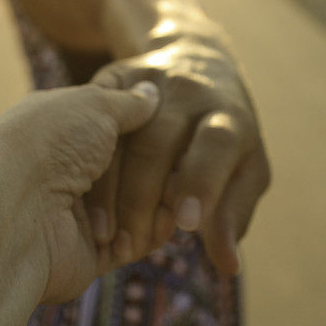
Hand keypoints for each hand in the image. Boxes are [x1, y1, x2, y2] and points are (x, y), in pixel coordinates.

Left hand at [0, 80, 160, 303]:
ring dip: (154, 202)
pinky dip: (152, 232)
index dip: (149, 127)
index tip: (174, 127)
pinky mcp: (91, 251)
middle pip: (134, 165)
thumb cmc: (50, 142)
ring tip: (174, 197)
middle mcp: (69, 165)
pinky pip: (135, 241)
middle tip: (177, 168)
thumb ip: (128, 102)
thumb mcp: (93, 104)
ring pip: (139, 204)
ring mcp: (80, 210)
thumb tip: (152, 93)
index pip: (118, 124)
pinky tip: (171, 221)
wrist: (16, 208)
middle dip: (155, 169)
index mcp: (63, 125)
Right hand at [89, 39, 270, 274]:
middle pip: (157, 142)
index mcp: (228, 114)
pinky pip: (93, 115)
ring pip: (119, 132)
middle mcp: (189, 90)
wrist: (196, 59)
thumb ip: (232, 213)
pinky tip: (81, 193)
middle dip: (141, 196)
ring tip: (103, 231)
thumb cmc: (226, 134)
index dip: (200, 183)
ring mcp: (149, 78)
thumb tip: (227, 266)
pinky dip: (86, 154)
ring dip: (108, 184)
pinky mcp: (115, 74)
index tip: (184, 225)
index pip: (215, 144)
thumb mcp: (244, 168)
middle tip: (130, 245)